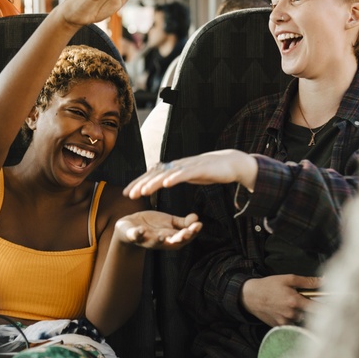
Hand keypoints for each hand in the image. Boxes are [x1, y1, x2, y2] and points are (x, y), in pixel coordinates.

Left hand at [115, 211, 201, 249]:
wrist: (130, 225)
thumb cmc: (152, 225)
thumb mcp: (169, 222)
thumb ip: (183, 222)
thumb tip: (197, 218)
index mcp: (170, 237)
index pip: (184, 237)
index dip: (192, 232)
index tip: (199, 225)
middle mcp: (160, 241)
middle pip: (172, 243)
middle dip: (180, 238)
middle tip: (187, 233)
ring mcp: (147, 239)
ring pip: (154, 242)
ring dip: (159, 240)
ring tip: (163, 236)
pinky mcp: (133, 236)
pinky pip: (136, 237)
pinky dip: (138, 234)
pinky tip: (141, 229)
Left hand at [123, 149, 257, 198]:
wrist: (231, 163)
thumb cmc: (210, 170)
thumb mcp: (189, 174)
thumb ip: (177, 176)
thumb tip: (164, 180)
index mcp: (175, 168)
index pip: (153, 175)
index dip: (139, 183)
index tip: (127, 193)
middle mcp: (179, 165)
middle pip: (156, 174)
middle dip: (141, 184)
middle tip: (129, 195)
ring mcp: (189, 166)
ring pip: (168, 174)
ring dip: (153, 182)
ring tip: (142, 191)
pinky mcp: (200, 168)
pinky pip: (185, 174)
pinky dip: (175, 178)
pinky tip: (166, 183)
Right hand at [241, 274, 320, 326]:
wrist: (250, 296)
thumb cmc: (268, 285)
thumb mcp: (287, 279)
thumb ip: (307, 281)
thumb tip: (323, 281)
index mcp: (294, 301)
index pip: (318, 309)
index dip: (328, 309)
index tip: (336, 309)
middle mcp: (291, 313)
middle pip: (310, 314)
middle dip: (309, 308)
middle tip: (302, 300)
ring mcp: (285, 322)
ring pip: (300, 319)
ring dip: (299, 313)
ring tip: (288, 304)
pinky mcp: (279, 326)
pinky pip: (291, 323)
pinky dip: (290, 318)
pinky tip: (282, 310)